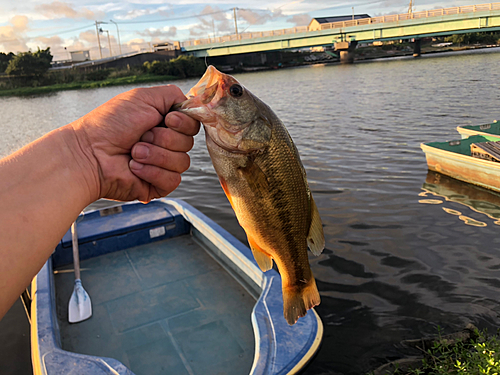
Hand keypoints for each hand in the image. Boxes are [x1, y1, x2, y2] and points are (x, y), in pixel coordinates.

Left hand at [72, 85, 199, 202]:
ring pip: (182, 162)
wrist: (89, 153)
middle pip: (188, 143)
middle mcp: (165, 144)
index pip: (192, 125)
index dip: (183, 123)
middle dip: (164, 138)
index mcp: (164, 124)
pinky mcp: (158, 185)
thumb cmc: (110, 124)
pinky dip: (152, 171)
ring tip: (133, 152)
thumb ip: (173, 95)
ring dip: (155, 155)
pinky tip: (135, 167)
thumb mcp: (143, 98)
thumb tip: (195, 103)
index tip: (167, 119)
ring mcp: (162, 166)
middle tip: (140, 136)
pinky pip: (173, 180)